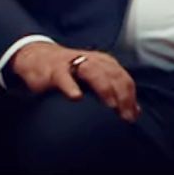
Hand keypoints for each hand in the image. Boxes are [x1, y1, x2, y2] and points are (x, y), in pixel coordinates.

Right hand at [11, 42, 140, 122]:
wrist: (38, 57)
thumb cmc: (71, 73)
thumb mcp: (95, 79)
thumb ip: (114, 93)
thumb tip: (135, 112)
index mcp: (104, 63)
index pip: (123, 78)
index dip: (130, 97)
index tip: (131, 117)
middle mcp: (92, 60)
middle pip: (112, 74)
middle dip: (122, 94)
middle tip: (125, 115)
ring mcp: (73, 63)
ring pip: (93, 72)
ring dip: (104, 88)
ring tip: (110, 105)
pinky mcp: (55, 70)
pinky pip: (64, 78)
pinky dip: (70, 86)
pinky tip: (76, 98)